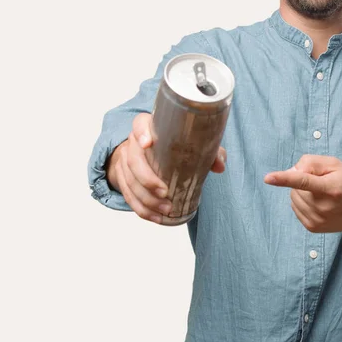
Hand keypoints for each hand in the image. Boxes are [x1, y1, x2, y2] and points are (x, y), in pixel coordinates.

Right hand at [107, 112, 226, 223]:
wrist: (152, 154)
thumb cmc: (176, 147)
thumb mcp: (195, 145)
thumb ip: (210, 152)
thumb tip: (219, 166)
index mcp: (149, 128)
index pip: (139, 124)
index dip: (141, 132)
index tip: (148, 144)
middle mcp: (133, 143)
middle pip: (133, 160)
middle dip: (147, 179)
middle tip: (165, 193)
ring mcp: (125, 161)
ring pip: (129, 181)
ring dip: (146, 199)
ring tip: (166, 209)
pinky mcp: (122, 178)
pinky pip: (128, 195)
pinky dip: (141, 209)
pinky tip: (156, 217)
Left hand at [264, 154, 341, 232]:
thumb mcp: (334, 164)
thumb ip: (310, 163)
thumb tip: (290, 173)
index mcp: (331, 189)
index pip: (303, 181)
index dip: (283, 179)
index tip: (268, 178)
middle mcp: (324, 207)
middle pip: (296, 187)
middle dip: (303, 180)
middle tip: (323, 182)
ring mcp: (318, 220)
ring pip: (293, 198)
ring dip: (302, 191)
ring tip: (322, 193)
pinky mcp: (313, 228)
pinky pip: (296, 208)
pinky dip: (302, 201)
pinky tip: (319, 202)